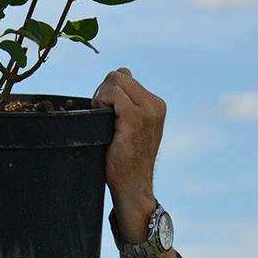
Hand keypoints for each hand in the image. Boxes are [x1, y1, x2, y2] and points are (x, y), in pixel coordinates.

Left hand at [92, 67, 165, 238]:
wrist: (133, 186)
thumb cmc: (126, 157)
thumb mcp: (131, 124)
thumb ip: (127, 99)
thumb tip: (122, 71)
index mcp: (155, 103)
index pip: (124, 76)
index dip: (108, 90)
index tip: (106, 110)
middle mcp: (155, 104)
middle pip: (118, 75)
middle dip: (103, 91)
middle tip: (102, 114)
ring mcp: (148, 110)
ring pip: (115, 80)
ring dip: (102, 97)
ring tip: (105, 119)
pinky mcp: (136, 117)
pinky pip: (113, 94)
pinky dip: (102, 103)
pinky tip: (104, 121)